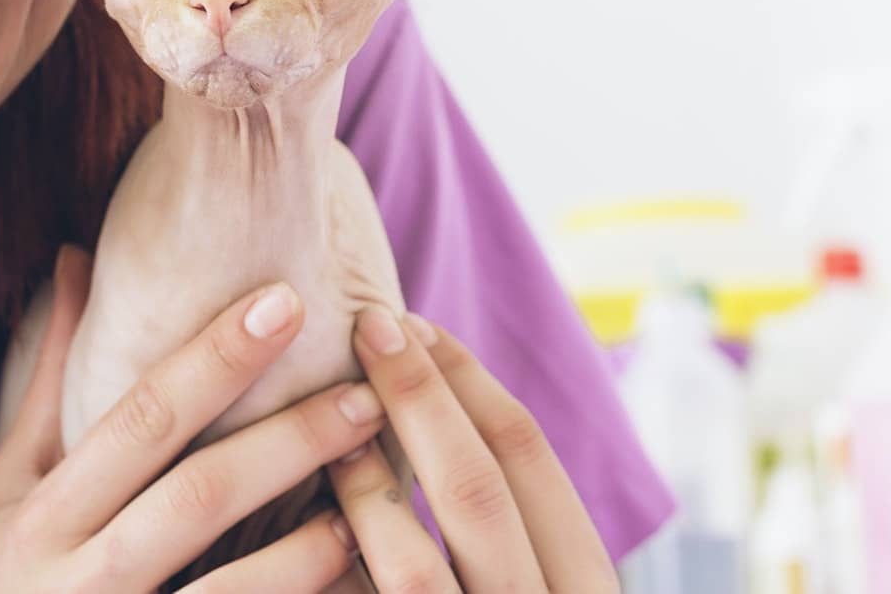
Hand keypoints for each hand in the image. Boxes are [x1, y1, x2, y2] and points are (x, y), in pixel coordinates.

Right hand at [0, 246, 382, 591]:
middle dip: (289, 441)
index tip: (286, 300)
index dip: (214, 360)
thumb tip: (76, 255)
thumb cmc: (7, 586)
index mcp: (41, 516)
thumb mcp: (11, 490)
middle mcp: (75, 580)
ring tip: (377, 497)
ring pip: (227, 592)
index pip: (139, 420)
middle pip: (197, 497)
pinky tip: (360, 581)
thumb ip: (52, 382)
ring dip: (311, 548)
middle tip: (370, 394)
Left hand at [326, 307, 617, 592]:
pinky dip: (335, 571)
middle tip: (366, 327)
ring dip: (366, 488)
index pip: (528, 455)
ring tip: (329, 432)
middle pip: (476, 490)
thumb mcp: (536, 580)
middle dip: (416, 397)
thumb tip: (435, 412)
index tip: (412, 323)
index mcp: (586, 584)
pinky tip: (304, 533)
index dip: (465, 378)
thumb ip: (508, 532)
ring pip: (415, 568)